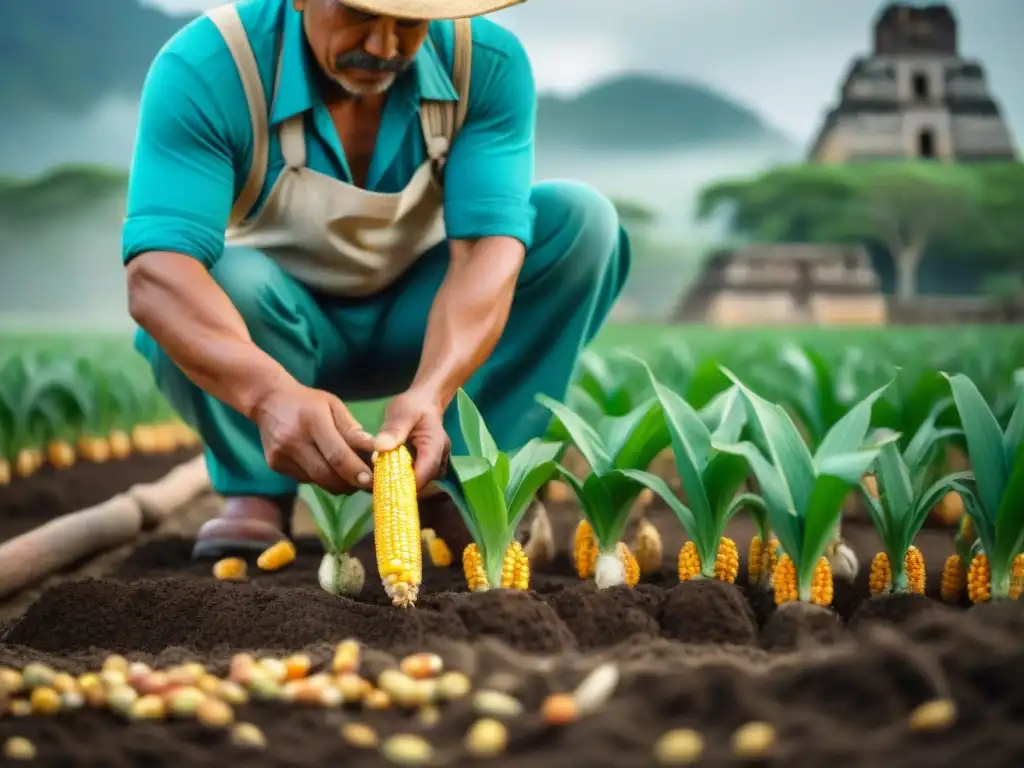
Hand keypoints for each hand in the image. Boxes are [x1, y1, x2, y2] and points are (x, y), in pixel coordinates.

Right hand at [252, 380, 374, 493]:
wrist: (268, 400)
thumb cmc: (308, 402)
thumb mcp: (334, 405)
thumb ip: (352, 429)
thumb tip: (375, 451)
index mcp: (313, 420)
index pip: (337, 454)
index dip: (356, 471)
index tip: (372, 481)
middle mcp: (294, 440)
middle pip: (325, 473)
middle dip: (349, 483)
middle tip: (367, 485)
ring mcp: (281, 455)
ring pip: (316, 480)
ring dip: (338, 484)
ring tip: (352, 479)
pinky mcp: (275, 465)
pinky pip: (305, 479)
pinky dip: (321, 478)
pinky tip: (328, 469)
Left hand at [375, 390, 449, 490]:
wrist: (424, 402)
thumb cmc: (414, 405)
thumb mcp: (402, 412)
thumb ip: (393, 429)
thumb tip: (379, 448)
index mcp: (435, 445)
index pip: (425, 472)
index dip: (407, 484)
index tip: (384, 487)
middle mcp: (440, 458)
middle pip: (424, 482)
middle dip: (402, 487)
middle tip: (378, 486)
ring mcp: (436, 464)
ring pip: (422, 483)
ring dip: (403, 485)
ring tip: (381, 482)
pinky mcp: (428, 466)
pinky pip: (418, 478)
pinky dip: (404, 479)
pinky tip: (388, 476)